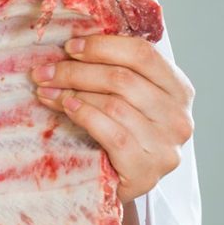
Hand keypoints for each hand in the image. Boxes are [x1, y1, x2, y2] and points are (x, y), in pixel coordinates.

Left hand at [30, 34, 194, 202]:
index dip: (102, 46)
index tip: (69, 46)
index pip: (143, 54)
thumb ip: (113, 68)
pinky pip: (113, 134)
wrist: (120, 182)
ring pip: (114, 105)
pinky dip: (85, 116)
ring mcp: (166, 147)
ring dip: (72, 93)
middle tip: (44, 72)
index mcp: (178, 89)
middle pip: (123, 79)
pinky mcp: (147, 172)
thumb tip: (72, 42)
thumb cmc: (120, 130)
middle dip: (76, 71)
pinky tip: (67, 108)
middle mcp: (179, 118)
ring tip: (47, 90)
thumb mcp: (125, 96)